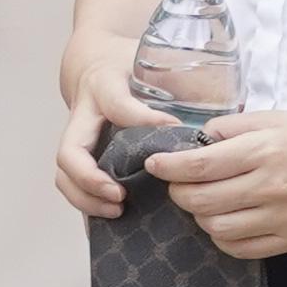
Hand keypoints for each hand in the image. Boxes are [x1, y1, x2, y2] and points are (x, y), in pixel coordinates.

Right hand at [51, 72, 173, 221]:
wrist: (93, 64)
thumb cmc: (127, 66)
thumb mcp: (150, 60)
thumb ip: (178, 82)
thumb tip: (222, 116)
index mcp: (104, 86)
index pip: (118, 106)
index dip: (145, 121)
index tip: (174, 132)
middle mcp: (83, 114)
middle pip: (70, 152)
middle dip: (90, 179)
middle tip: (120, 196)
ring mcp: (75, 138)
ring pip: (64, 175)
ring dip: (86, 199)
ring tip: (117, 212)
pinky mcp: (76, 157)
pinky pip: (71, 186)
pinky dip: (87, 208)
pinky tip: (110, 226)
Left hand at [148, 106, 286, 261]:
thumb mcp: (275, 118)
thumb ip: (232, 128)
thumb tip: (194, 141)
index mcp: (265, 150)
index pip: (200, 165)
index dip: (168, 166)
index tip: (155, 164)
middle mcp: (271, 186)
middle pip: (201, 201)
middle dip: (180, 192)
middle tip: (180, 183)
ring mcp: (281, 218)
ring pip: (216, 228)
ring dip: (200, 215)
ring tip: (206, 200)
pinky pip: (240, 248)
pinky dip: (222, 236)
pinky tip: (226, 220)